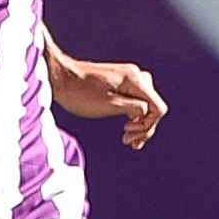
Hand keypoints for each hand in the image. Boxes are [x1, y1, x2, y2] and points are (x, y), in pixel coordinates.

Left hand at [50, 48, 164, 147]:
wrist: (60, 78)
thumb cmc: (81, 93)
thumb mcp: (110, 105)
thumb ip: (135, 109)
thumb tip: (147, 113)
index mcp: (135, 80)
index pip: (158, 108)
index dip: (149, 125)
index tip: (129, 132)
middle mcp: (136, 76)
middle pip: (154, 107)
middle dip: (144, 127)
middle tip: (129, 142)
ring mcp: (128, 78)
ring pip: (145, 104)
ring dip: (139, 123)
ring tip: (128, 140)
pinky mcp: (120, 82)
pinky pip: (135, 100)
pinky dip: (133, 116)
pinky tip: (127, 129)